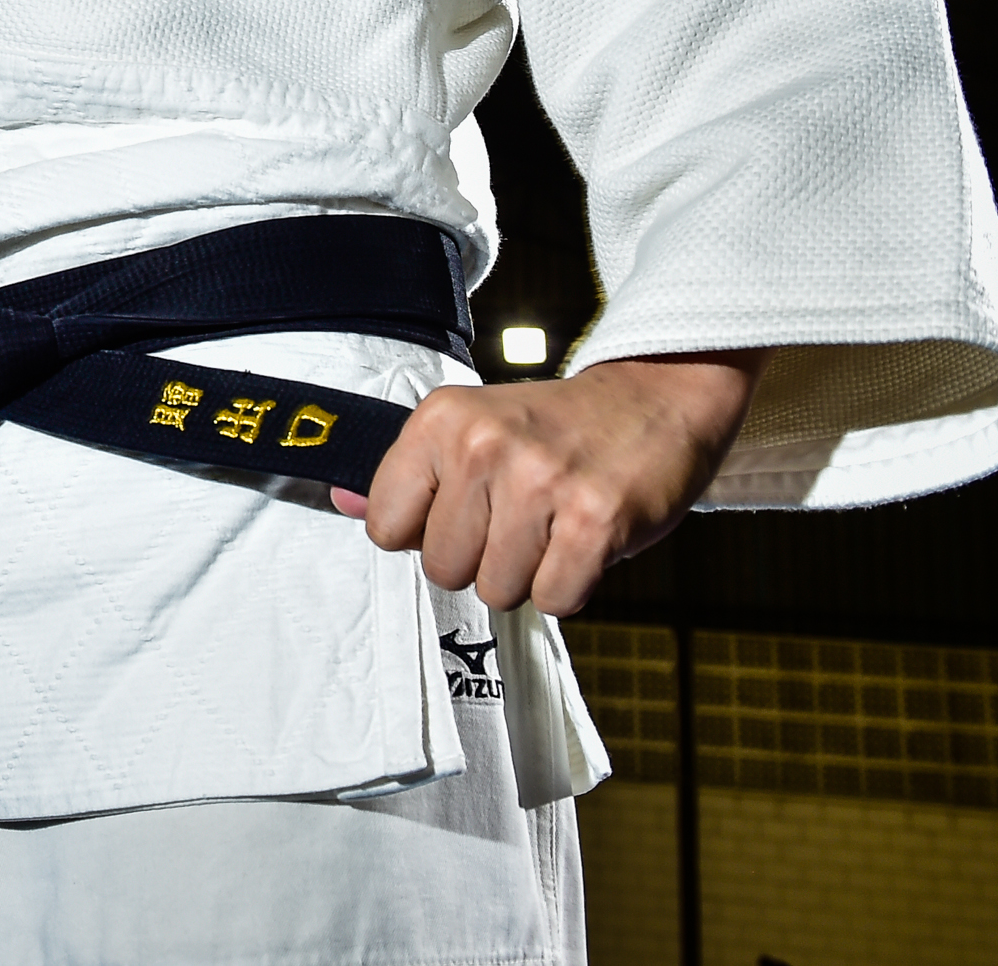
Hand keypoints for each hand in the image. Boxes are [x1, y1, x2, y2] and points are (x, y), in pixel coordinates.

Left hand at [330, 351, 765, 615]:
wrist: (654, 398)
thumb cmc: (553, 426)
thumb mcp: (470, 428)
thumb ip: (407, 473)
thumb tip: (343, 501)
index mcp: (441, 419)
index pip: (385, 527)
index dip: (423, 535)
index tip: (461, 512)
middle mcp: (484, 446)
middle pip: (442, 569)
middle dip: (480, 560)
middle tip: (518, 520)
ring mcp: (541, 483)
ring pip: (497, 591)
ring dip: (527, 575)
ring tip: (552, 527)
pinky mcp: (596, 520)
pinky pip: (554, 600)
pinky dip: (570, 586)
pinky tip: (582, 541)